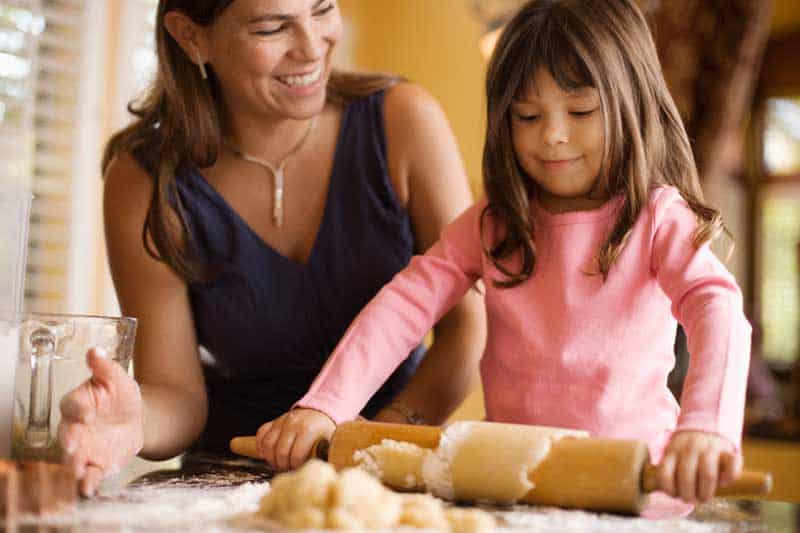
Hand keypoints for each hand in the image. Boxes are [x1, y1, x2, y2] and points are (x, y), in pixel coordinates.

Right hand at [58, 348, 143, 496]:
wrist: (136, 418)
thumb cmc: (120, 396)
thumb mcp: (118, 378)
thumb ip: (105, 366)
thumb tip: (95, 350)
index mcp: (79, 403)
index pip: (72, 404)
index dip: (78, 409)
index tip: (86, 413)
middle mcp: (75, 427)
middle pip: (67, 434)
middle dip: (70, 440)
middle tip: (74, 446)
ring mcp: (83, 448)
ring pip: (73, 458)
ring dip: (74, 465)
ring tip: (78, 470)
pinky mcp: (94, 464)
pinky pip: (89, 474)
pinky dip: (88, 482)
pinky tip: (89, 487)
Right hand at [256, 408, 334, 470]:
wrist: (319, 413)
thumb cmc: (323, 431)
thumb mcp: (329, 442)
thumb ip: (324, 456)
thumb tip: (319, 473)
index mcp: (308, 429)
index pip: (296, 455)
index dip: (296, 466)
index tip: (298, 468)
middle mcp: (293, 424)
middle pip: (281, 452)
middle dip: (283, 465)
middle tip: (288, 468)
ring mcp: (282, 421)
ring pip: (268, 444)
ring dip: (271, 458)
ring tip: (278, 463)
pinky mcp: (274, 421)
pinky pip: (261, 434)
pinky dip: (262, 446)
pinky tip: (268, 454)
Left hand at [657, 431, 741, 503]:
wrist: (708, 427)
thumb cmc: (687, 450)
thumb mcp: (672, 454)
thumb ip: (667, 469)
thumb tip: (660, 489)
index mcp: (673, 450)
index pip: (665, 473)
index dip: (668, 489)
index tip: (674, 495)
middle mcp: (690, 448)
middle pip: (687, 477)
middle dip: (688, 495)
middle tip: (691, 500)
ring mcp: (709, 448)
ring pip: (707, 475)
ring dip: (705, 492)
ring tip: (704, 498)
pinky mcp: (728, 450)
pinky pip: (731, 467)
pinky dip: (727, 479)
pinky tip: (723, 483)